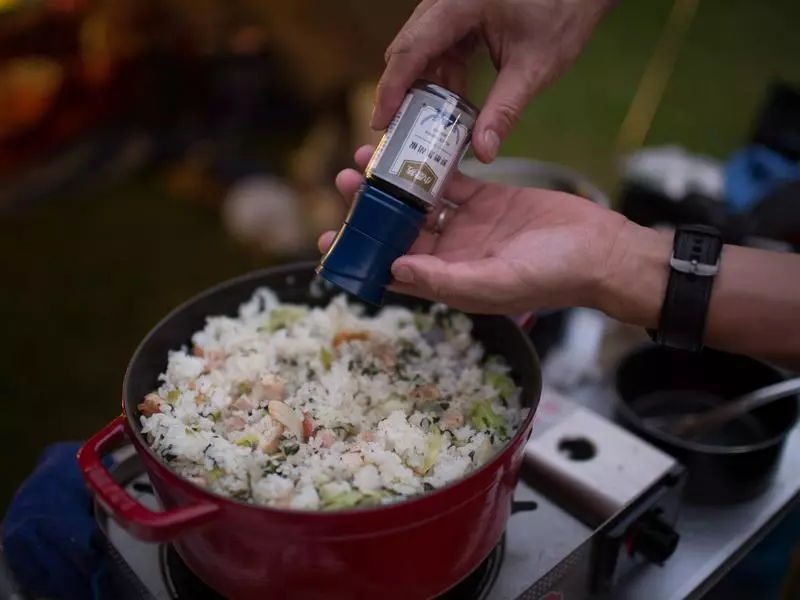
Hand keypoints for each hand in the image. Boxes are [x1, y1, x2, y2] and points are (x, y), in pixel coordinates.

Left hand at [318, 145, 629, 315]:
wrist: (600, 249)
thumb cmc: (553, 275)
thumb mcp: (496, 282)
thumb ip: (445, 279)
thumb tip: (394, 269)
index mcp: (449, 281)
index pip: (393, 270)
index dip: (362, 257)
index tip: (330, 241)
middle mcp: (453, 254)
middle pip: (399, 231)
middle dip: (370, 212)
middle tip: (344, 186)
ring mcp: (469, 226)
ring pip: (419, 204)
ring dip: (392, 186)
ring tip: (364, 163)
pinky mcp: (488, 199)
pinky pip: (451, 182)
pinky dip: (429, 168)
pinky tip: (407, 151)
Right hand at [372, 0, 616, 161]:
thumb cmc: (564, 11)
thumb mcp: (534, 67)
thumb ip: (504, 111)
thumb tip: (482, 153)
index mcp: (459, 4)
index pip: (410, 50)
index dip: (390, 89)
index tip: (379, 123)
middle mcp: (446, 0)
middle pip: (408, 49)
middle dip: (402, 92)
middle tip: (398, 133)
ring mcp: (450, 3)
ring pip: (420, 48)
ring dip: (424, 86)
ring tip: (425, 125)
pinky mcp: (459, 10)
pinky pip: (438, 45)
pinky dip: (442, 75)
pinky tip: (452, 104)